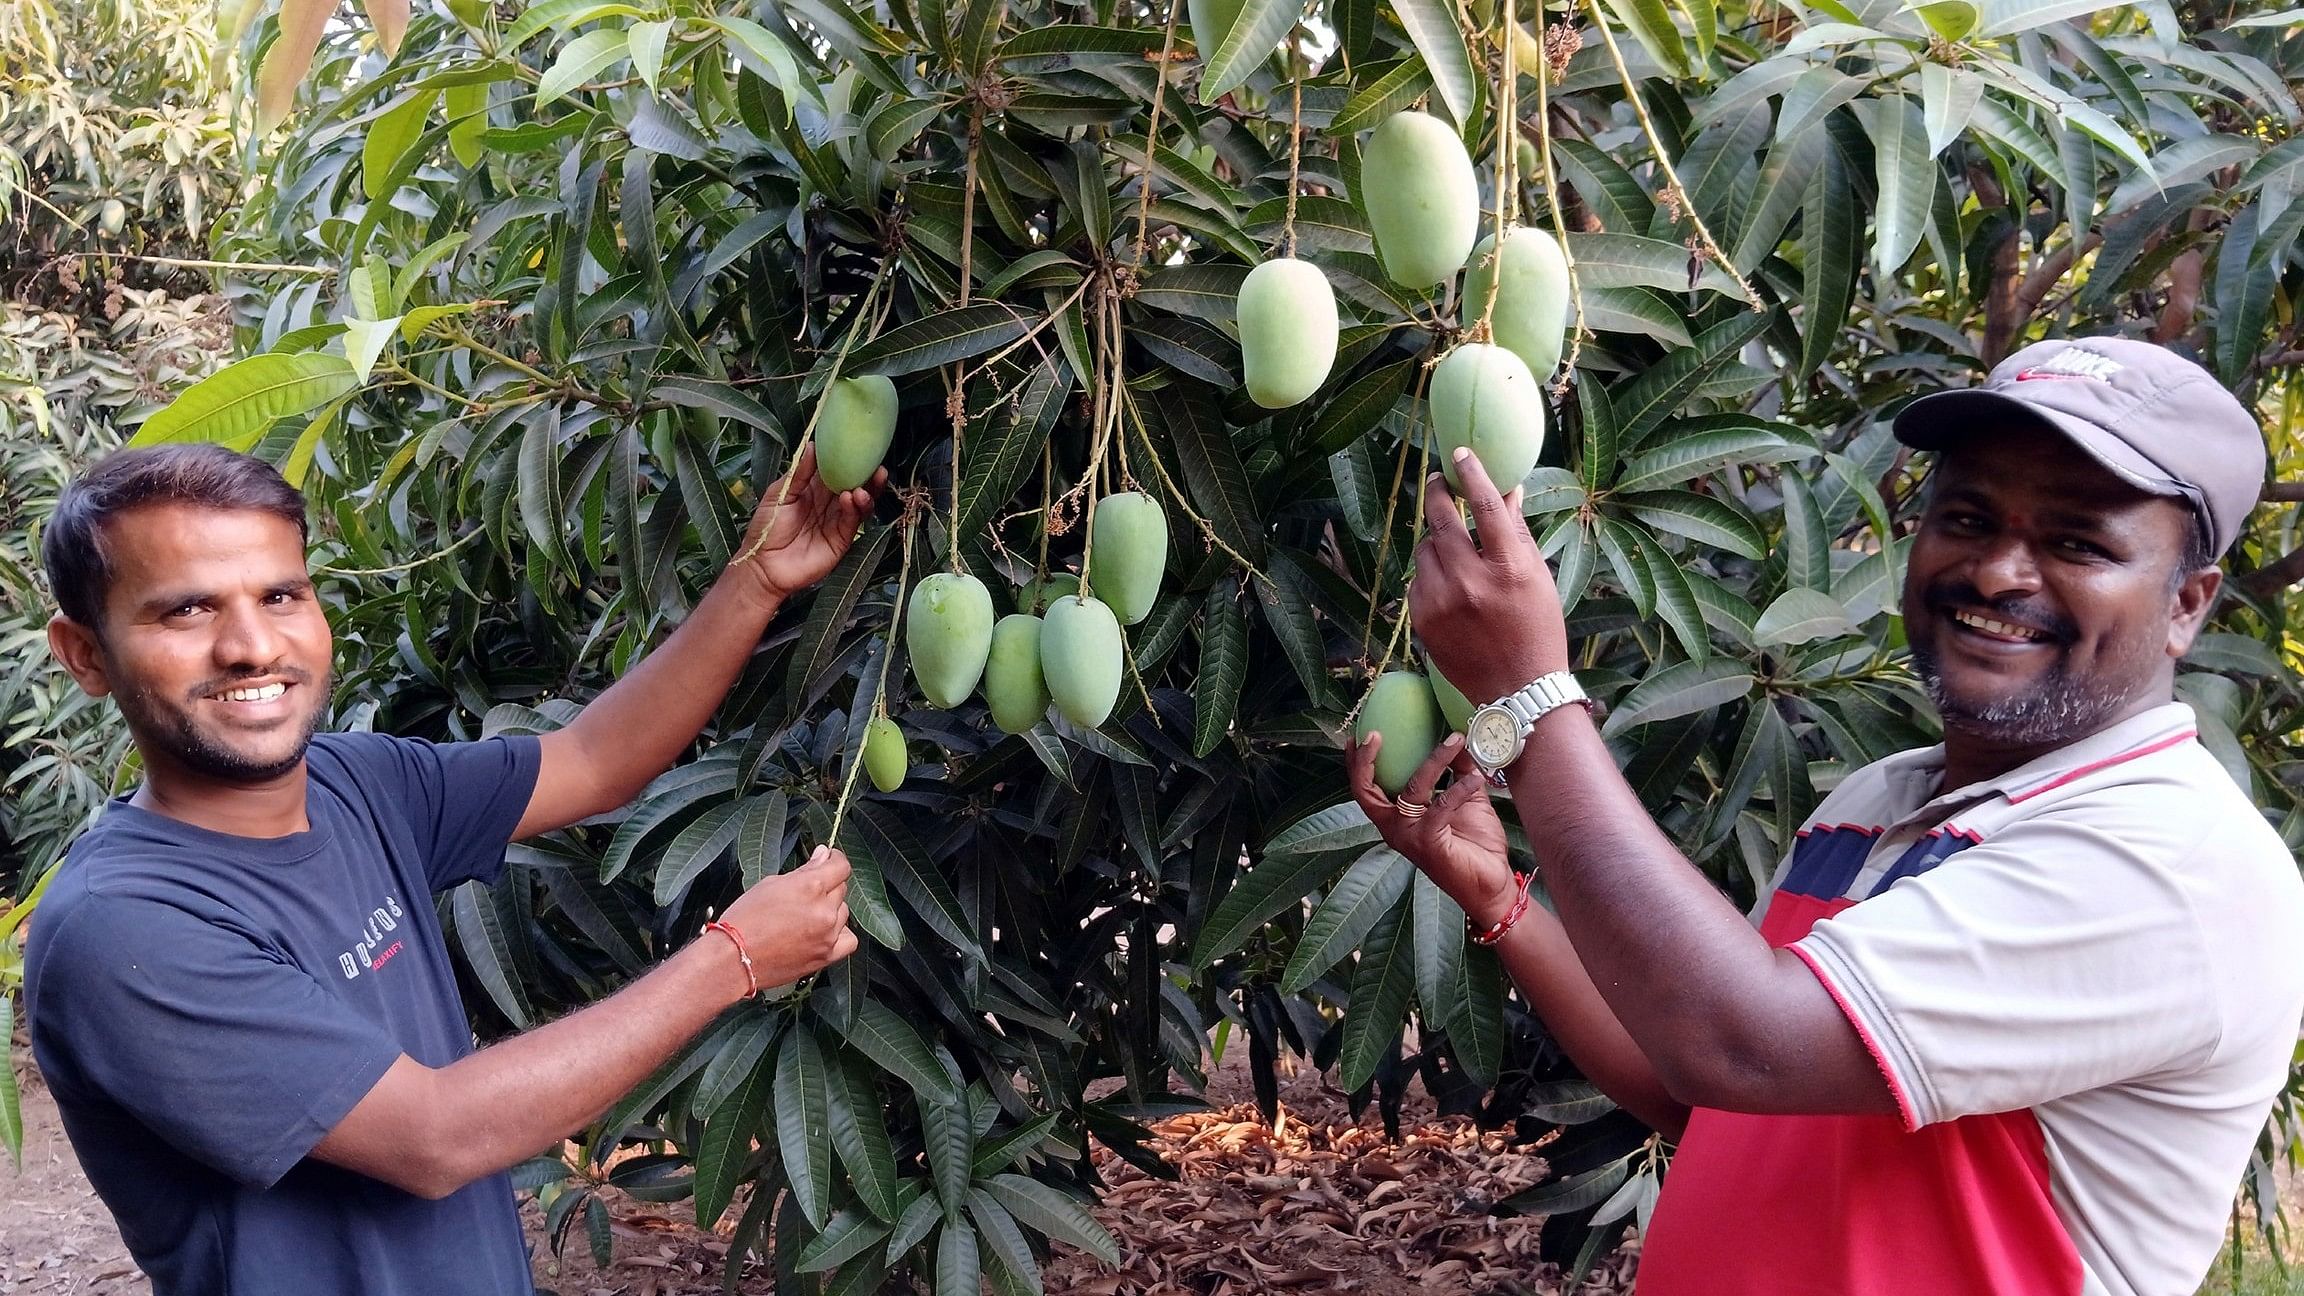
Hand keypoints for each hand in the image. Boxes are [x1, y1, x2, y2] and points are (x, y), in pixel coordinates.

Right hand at [719, 846, 858, 992]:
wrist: (734, 958)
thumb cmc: (744, 919)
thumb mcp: (770, 884)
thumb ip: (803, 870)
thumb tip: (823, 856)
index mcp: (810, 886)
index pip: (841, 867)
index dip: (835, 860)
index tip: (829, 859)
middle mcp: (823, 910)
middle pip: (841, 889)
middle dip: (827, 886)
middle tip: (805, 893)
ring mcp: (828, 934)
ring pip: (843, 912)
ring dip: (830, 910)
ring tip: (805, 916)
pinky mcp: (826, 955)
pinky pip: (849, 940)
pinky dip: (840, 934)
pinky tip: (824, 932)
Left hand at [735, 445, 883, 605]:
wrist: (764, 566)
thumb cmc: (766, 528)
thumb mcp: (780, 494)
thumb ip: (799, 473)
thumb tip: (812, 446)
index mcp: (813, 488)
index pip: (836, 469)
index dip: (848, 458)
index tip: (858, 445)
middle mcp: (829, 502)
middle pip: (853, 484)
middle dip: (867, 475)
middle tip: (876, 465)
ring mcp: (836, 521)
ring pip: (859, 503)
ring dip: (866, 492)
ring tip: (864, 486)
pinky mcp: (841, 539)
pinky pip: (852, 522)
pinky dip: (855, 509)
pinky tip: (852, 498)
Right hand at [1347, 731, 1517, 927]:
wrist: (1490, 885)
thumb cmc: (1474, 845)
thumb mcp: (1465, 800)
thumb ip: (1459, 771)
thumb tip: (1459, 740)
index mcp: (1396, 817)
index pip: (1366, 788)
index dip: (1359, 762)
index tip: (1364, 734)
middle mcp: (1395, 827)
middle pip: (1365, 791)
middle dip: (1364, 761)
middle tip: (1374, 735)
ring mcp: (1409, 836)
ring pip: (1412, 788)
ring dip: (1435, 759)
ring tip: (1456, 740)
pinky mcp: (1429, 843)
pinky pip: (1441, 805)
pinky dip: (1460, 787)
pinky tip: (1477, 777)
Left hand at [1409, 448, 1568, 705]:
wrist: (1516, 689)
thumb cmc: (1537, 629)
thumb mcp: (1538, 578)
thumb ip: (1517, 533)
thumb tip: (1507, 489)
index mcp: (1509, 568)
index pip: (1485, 507)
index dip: (1472, 474)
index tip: (1460, 453)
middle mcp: (1471, 582)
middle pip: (1442, 519)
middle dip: (1439, 493)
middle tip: (1440, 481)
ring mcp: (1442, 602)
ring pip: (1426, 548)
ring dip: (1438, 542)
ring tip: (1457, 553)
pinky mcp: (1422, 619)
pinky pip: (1418, 578)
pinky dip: (1431, 574)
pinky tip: (1451, 587)